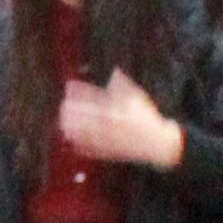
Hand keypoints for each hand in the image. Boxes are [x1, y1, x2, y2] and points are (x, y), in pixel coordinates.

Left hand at [58, 69, 182, 169]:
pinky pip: (93, 149)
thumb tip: (115, 71)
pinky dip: (82, 146)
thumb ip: (123, 85)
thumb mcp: (137, 98)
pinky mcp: (111, 152)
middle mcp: (112, 125)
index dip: (80, 91)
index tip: (69, 86)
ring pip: (87, 133)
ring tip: (63, 124)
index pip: (94, 97)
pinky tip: (72, 142)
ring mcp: (110, 139)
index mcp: (117, 110)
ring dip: (73, 128)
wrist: (160, 144)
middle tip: (63, 106)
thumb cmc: (148, 119)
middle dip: (73, 110)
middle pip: (87, 116)